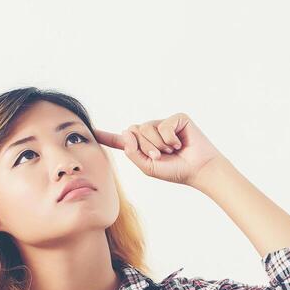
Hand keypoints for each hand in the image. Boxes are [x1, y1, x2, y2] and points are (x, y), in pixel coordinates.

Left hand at [94, 113, 225, 187]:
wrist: (199, 170)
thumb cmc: (176, 171)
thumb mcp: (148, 167)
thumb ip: (133, 152)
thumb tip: (127, 131)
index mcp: (142, 146)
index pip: (121, 140)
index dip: (106, 136)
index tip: (90, 131)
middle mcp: (151, 132)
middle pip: (133, 131)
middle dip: (145, 147)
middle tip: (161, 156)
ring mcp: (164, 124)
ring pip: (147, 128)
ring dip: (158, 144)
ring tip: (172, 151)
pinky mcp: (176, 119)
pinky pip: (163, 125)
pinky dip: (170, 138)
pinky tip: (180, 144)